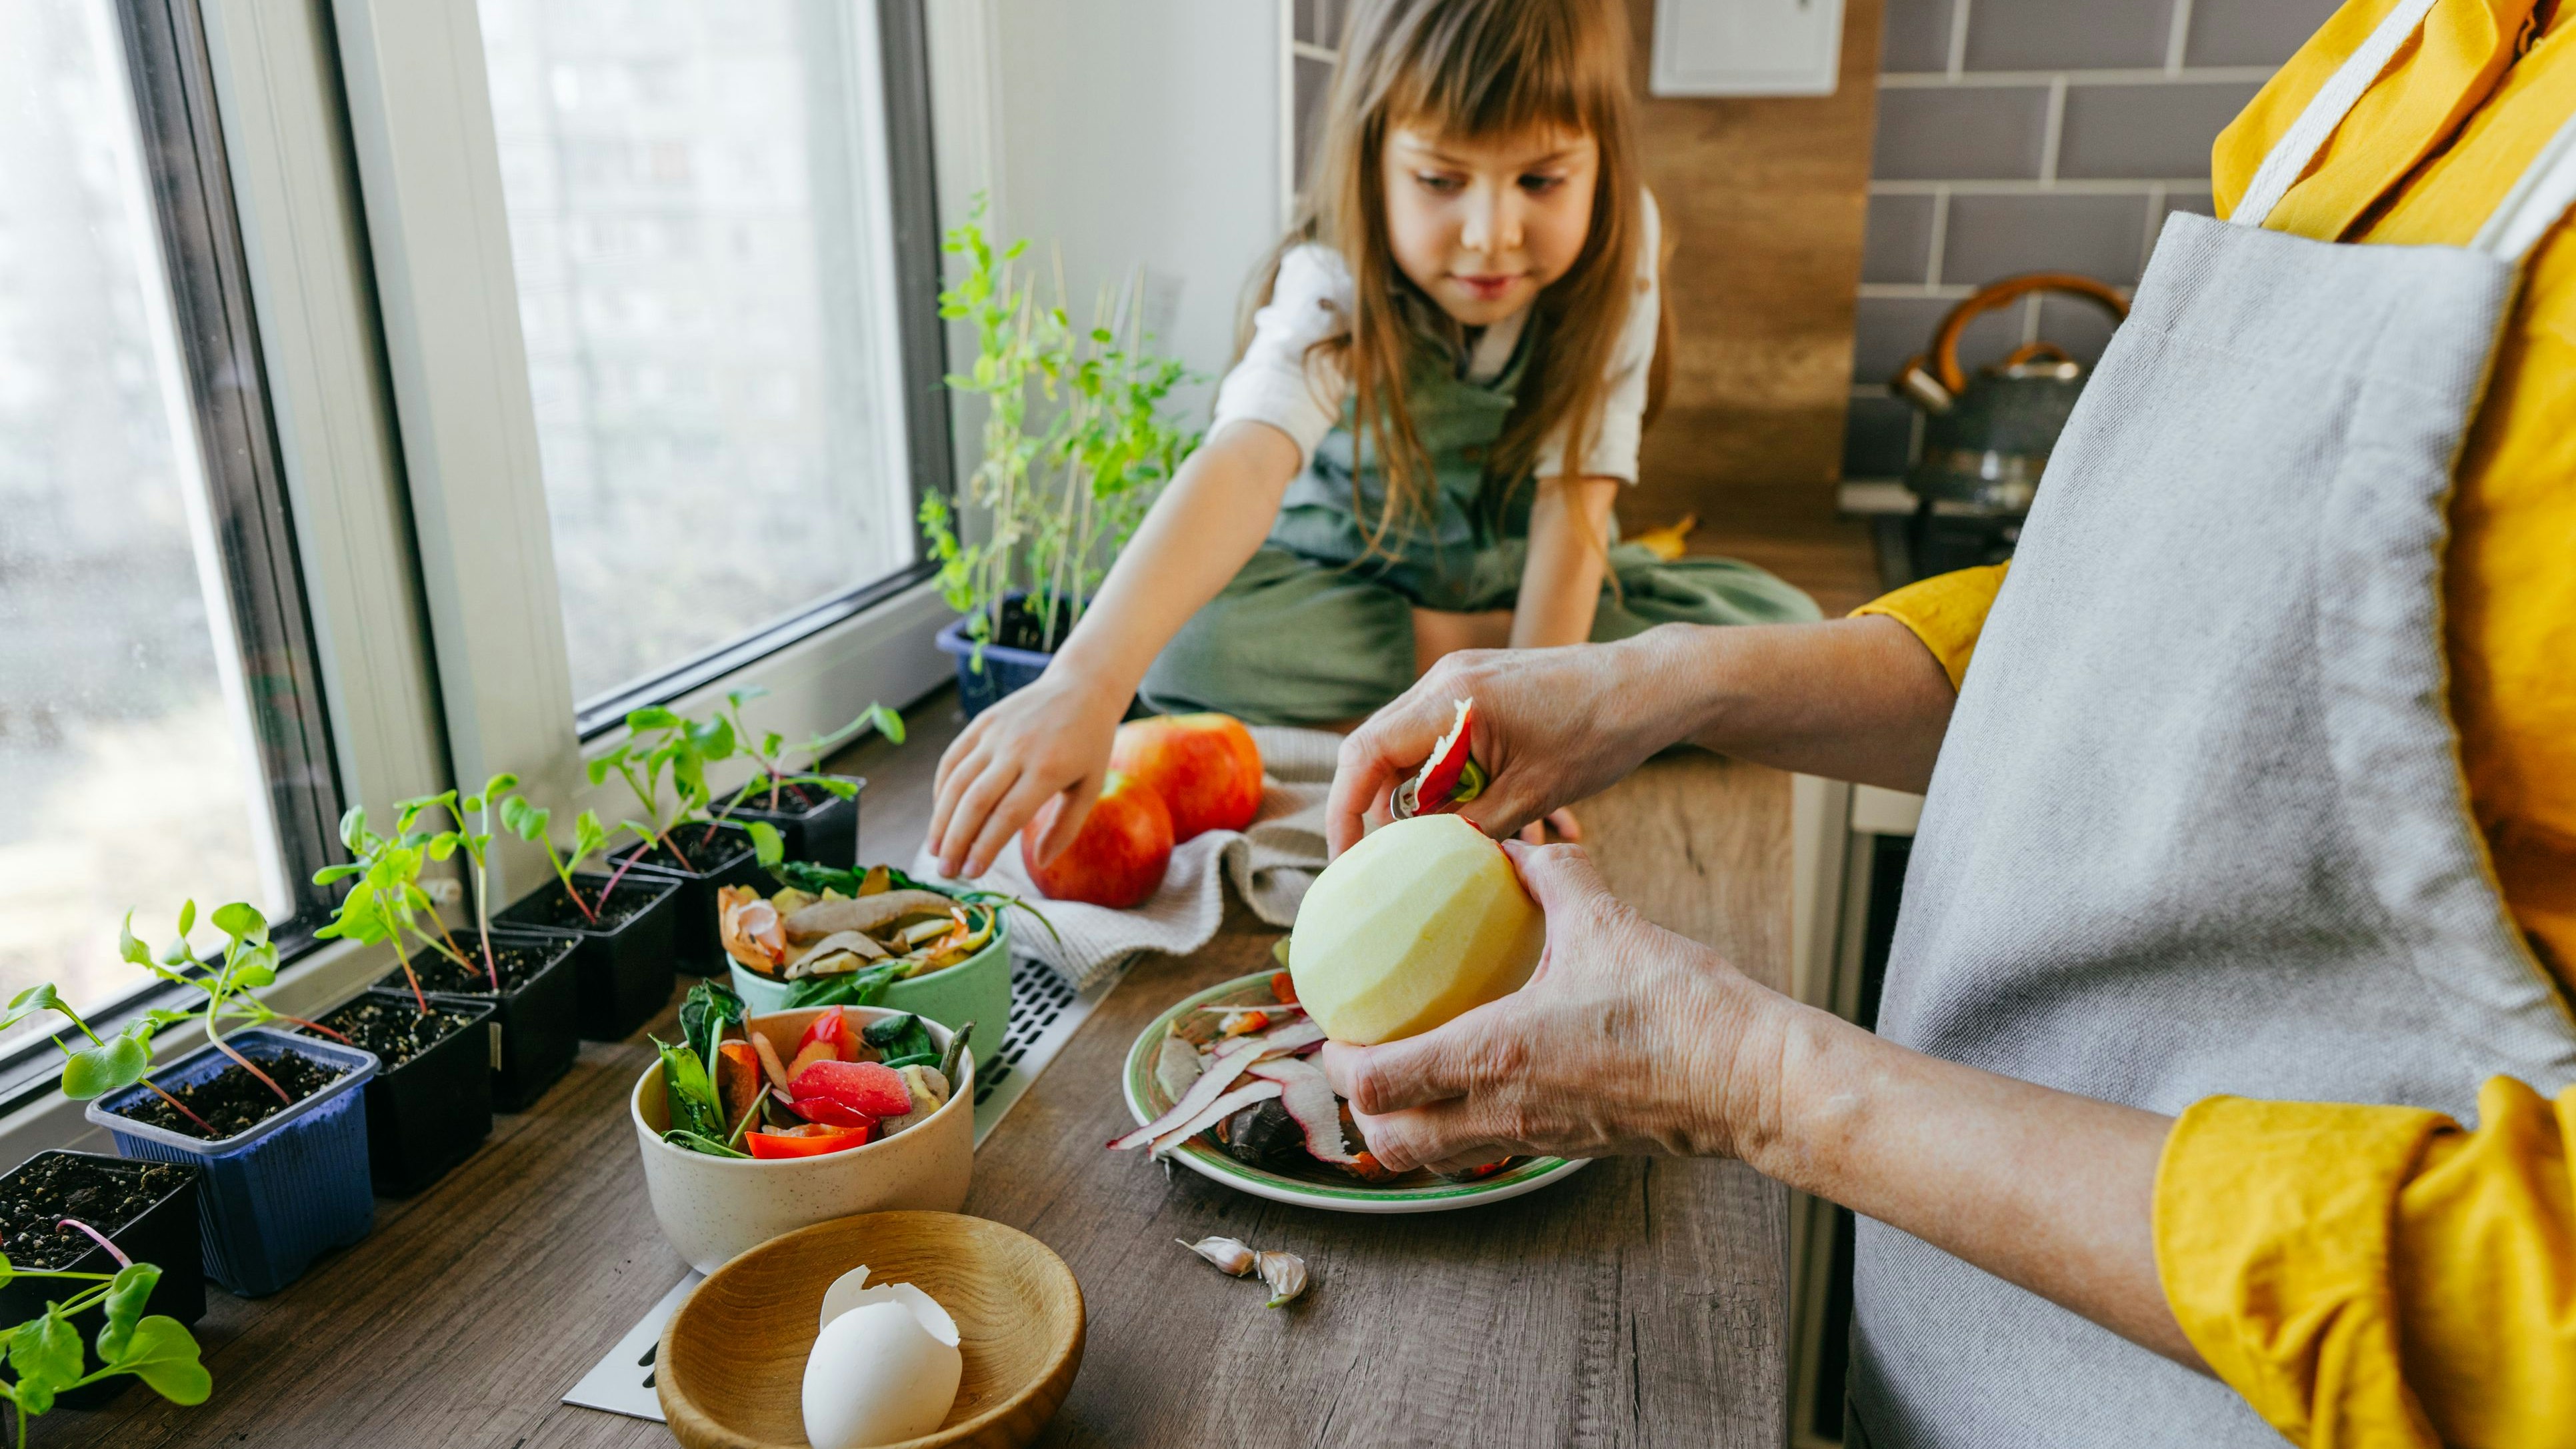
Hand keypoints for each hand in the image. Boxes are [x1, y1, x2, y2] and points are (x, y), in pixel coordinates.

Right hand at [927, 671, 1124, 878]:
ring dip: (941, 820)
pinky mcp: (982, 722)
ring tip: (936, 851)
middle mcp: (1017, 749)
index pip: (1007, 815)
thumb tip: (1039, 863)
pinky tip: (941, 814)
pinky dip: (942, 789)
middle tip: (946, 872)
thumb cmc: (1089, 745)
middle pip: (975, 802)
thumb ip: (1065, 828)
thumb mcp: (1089, 787)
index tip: (972, 874)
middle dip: (956, 842)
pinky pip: (952, 759)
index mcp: (1048, 768)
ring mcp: (995, 733)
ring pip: (956, 782)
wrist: (1081, 688)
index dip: (985, 846)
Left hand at [1319, 841, 2203, 1372]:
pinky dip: (1464, 1126)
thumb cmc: (1679, 1003)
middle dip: (1362, 1108)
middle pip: (1391, 1138)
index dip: (1340, 1060)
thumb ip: (1553, 879)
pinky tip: (1483, 1081)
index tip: (1334, 1025)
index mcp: (1493, 1053)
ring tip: (1407, 1077)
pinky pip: (1491, 1148)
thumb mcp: (1606, 922)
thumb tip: (1525, 844)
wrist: (1750, 1077)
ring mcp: (1536, 1138)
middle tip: (1361, 1056)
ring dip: (1408, 1124)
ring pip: (1437, 1156)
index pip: (1378, 1080)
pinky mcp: (1569, 1148)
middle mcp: (1502, 1109)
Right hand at [1327, 631, 1696, 854]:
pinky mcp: (1478, 686)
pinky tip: (1459, 810)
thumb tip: (1421, 862)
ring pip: (1403, 744)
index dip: (1346, 811)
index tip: (1349, 860)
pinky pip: (1433, 734)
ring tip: (1427, 843)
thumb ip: (1466, 826)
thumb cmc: (1600, 734)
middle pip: (1374, 748)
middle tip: (1381, 863)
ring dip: (1407, 793)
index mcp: (1452, 699)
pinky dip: (1434, 775)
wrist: (1650, 686)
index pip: (1365, 754)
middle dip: (1370, 807)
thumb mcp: (1530, 795)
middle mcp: (1444, 680)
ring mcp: (1459, 678)